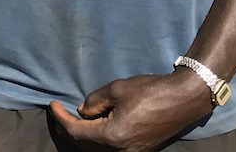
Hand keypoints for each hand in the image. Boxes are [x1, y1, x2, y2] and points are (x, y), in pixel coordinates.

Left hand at [49, 71, 214, 151]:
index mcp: (113, 136)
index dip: (61, 118)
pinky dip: (97, 140)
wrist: (183, 100)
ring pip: (97, 150)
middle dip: (68, 129)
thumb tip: (82, 111)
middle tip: (59, 113)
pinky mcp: (140, 151)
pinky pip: (111, 150)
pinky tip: (94, 126)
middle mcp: (121, 151)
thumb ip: (95, 101)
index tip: (53, 105)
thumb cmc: (151, 91)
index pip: (76, 132)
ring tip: (73, 119)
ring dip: (82, 137)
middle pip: (84, 146)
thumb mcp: (117, 89)